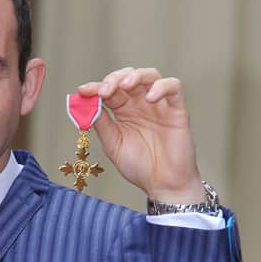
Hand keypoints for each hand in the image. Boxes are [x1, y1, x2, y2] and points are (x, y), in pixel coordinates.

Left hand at [77, 67, 203, 202]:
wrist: (163, 185)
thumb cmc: (139, 166)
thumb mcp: (112, 145)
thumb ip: (101, 124)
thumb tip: (86, 104)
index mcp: (123, 111)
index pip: (109, 90)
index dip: (95, 87)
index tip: (83, 91)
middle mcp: (140, 104)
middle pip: (128, 77)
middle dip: (114, 79)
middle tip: (105, 91)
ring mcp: (159, 105)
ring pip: (150, 75)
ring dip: (136, 76)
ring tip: (125, 86)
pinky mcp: (177, 110)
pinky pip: (174, 87)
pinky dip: (162, 87)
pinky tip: (150, 98)